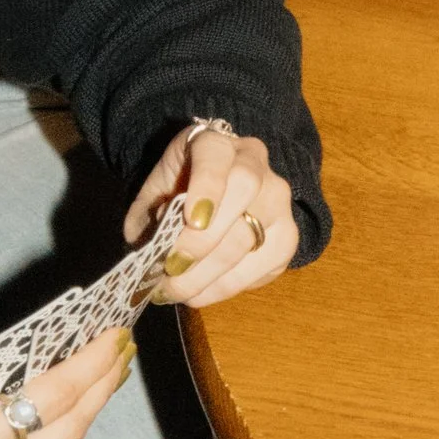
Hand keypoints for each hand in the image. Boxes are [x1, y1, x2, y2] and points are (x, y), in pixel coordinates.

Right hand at [0, 327, 129, 438]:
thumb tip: (38, 357)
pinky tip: (68, 408)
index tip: (116, 334)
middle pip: (66, 432)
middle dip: (101, 387)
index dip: (90, 364)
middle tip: (123, 348)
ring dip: (85, 413)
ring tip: (106, 371)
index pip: (50, 399)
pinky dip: (55, 437)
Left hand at [125, 125, 297, 307]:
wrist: (216, 192)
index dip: (207, 186)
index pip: (217, 155)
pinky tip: (201, 293)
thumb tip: (153, 251)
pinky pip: (265, 265)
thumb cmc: (179, 191)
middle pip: (244, 192)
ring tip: (178, 291)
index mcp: (215, 144)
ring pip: (253, 235)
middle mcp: (255, 164)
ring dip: (211, 272)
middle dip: (205, 239)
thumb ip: (150, 214)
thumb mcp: (155, 192)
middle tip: (172, 269)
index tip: (190, 220)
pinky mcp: (287, 235)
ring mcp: (278, 200)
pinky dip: (229, 286)